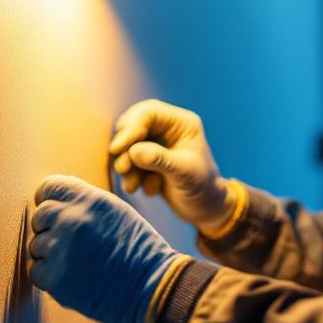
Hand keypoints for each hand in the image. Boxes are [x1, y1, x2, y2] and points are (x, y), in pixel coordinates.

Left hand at [28, 175, 177, 322]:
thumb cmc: (136, 248)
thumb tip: (56, 194)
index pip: (48, 187)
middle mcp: (72, 219)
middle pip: (39, 216)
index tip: (55, 213)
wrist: (151, 287)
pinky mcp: (56, 278)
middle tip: (71, 244)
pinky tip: (72, 277)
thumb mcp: (115, 210)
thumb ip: (84, 200)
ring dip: (50, 255)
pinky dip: (49, 277)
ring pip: (36, 246)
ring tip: (78, 262)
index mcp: (88, 199)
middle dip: (50, 229)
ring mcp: (61, 249)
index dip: (48, 200)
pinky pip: (35, 271)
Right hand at [108, 99, 232, 230]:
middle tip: (122, 169)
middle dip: (125, 148)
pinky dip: (131, 175)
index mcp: (181, 123)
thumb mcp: (184, 173)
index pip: (149, 113)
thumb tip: (133, 151)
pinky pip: (129, 161)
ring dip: (126, 166)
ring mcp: (156, 143)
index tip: (118, 148)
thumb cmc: (203, 188)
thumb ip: (160, 160)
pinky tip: (147, 190)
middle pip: (133, 126)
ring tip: (133, 186)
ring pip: (128, 145)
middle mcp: (167, 128)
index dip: (131, 127)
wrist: (205, 209)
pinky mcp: (148, 159)